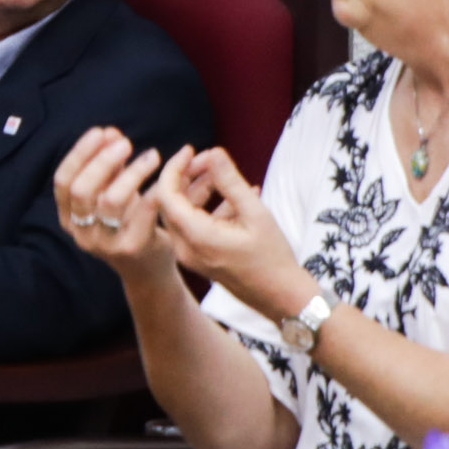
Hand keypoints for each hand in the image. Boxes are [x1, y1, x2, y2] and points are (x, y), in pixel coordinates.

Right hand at [53, 127, 175, 275]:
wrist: (147, 269)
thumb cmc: (127, 223)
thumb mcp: (112, 193)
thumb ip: (109, 166)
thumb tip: (109, 132)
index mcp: (69, 217)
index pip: (63, 181)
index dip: (80, 153)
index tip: (101, 131)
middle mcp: (81, 233)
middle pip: (82, 190)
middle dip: (103, 160)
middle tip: (126, 142)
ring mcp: (105, 243)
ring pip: (111, 201)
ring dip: (132, 172)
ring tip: (152, 155)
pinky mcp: (132, 248)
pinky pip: (142, 213)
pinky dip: (153, 190)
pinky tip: (164, 177)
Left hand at [152, 146, 312, 316]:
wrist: (282, 298)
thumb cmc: (272, 258)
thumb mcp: (255, 213)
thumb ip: (230, 181)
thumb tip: (214, 151)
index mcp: (195, 237)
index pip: (166, 194)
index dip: (174, 168)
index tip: (192, 149)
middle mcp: (185, 248)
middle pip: (171, 203)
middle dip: (188, 176)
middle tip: (211, 159)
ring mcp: (192, 255)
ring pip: (184, 213)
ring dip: (200, 190)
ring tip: (226, 173)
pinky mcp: (202, 258)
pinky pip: (196, 226)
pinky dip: (211, 208)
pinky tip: (240, 196)